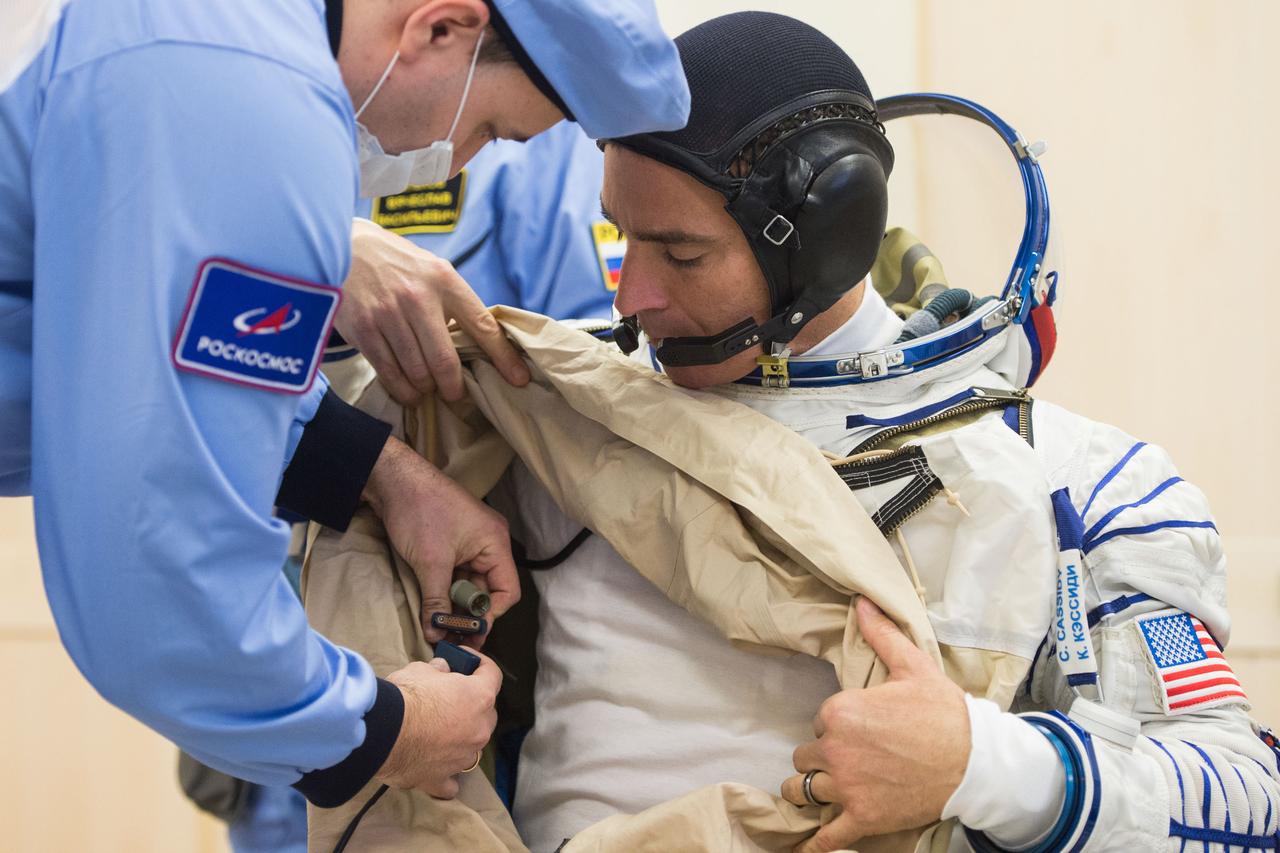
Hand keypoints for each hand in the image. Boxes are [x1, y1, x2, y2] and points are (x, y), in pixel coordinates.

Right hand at [337, 218, 529, 405]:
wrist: (339, 246)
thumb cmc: (395, 264)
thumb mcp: (431, 270)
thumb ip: (454, 302)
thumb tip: (483, 343)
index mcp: (444, 280)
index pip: (483, 325)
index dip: (504, 358)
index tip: (519, 379)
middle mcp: (418, 297)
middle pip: (446, 362)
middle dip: (455, 388)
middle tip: (457, 395)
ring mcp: (388, 315)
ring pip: (418, 373)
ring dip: (426, 389)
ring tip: (428, 389)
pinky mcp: (363, 330)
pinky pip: (390, 374)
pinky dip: (403, 390)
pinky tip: (408, 390)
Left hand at [363, 437, 518, 642]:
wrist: (393, 480)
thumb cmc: (420, 511)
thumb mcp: (430, 563)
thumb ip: (436, 602)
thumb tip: (437, 634)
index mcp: (495, 543)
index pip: (507, 590)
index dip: (490, 615)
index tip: (468, 632)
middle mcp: (488, 544)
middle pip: (488, 589)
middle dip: (470, 614)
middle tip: (452, 637)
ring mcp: (470, 543)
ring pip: (469, 584)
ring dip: (455, 604)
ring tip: (439, 626)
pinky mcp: (451, 544)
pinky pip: (456, 574)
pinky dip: (445, 591)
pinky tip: (433, 607)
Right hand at [376, 653, 501, 797]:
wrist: (383, 732)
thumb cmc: (405, 697)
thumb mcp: (420, 670)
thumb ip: (437, 671)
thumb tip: (441, 670)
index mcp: (478, 697)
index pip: (492, 675)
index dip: (481, 664)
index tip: (467, 659)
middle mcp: (478, 728)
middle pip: (486, 713)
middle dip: (473, 704)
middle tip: (451, 697)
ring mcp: (463, 756)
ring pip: (472, 746)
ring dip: (462, 738)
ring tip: (441, 731)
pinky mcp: (442, 778)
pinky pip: (450, 781)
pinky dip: (446, 775)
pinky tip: (437, 768)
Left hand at [781, 597, 970, 851]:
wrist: (977, 761)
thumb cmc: (945, 712)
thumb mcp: (913, 667)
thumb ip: (881, 635)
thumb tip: (862, 601)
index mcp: (840, 712)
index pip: (817, 722)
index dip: (834, 727)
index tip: (860, 730)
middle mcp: (835, 750)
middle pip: (805, 757)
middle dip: (821, 758)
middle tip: (849, 758)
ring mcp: (847, 787)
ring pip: (803, 791)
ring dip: (811, 791)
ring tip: (822, 791)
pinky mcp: (862, 818)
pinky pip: (826, 836)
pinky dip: (817, 842)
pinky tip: (809, 845)